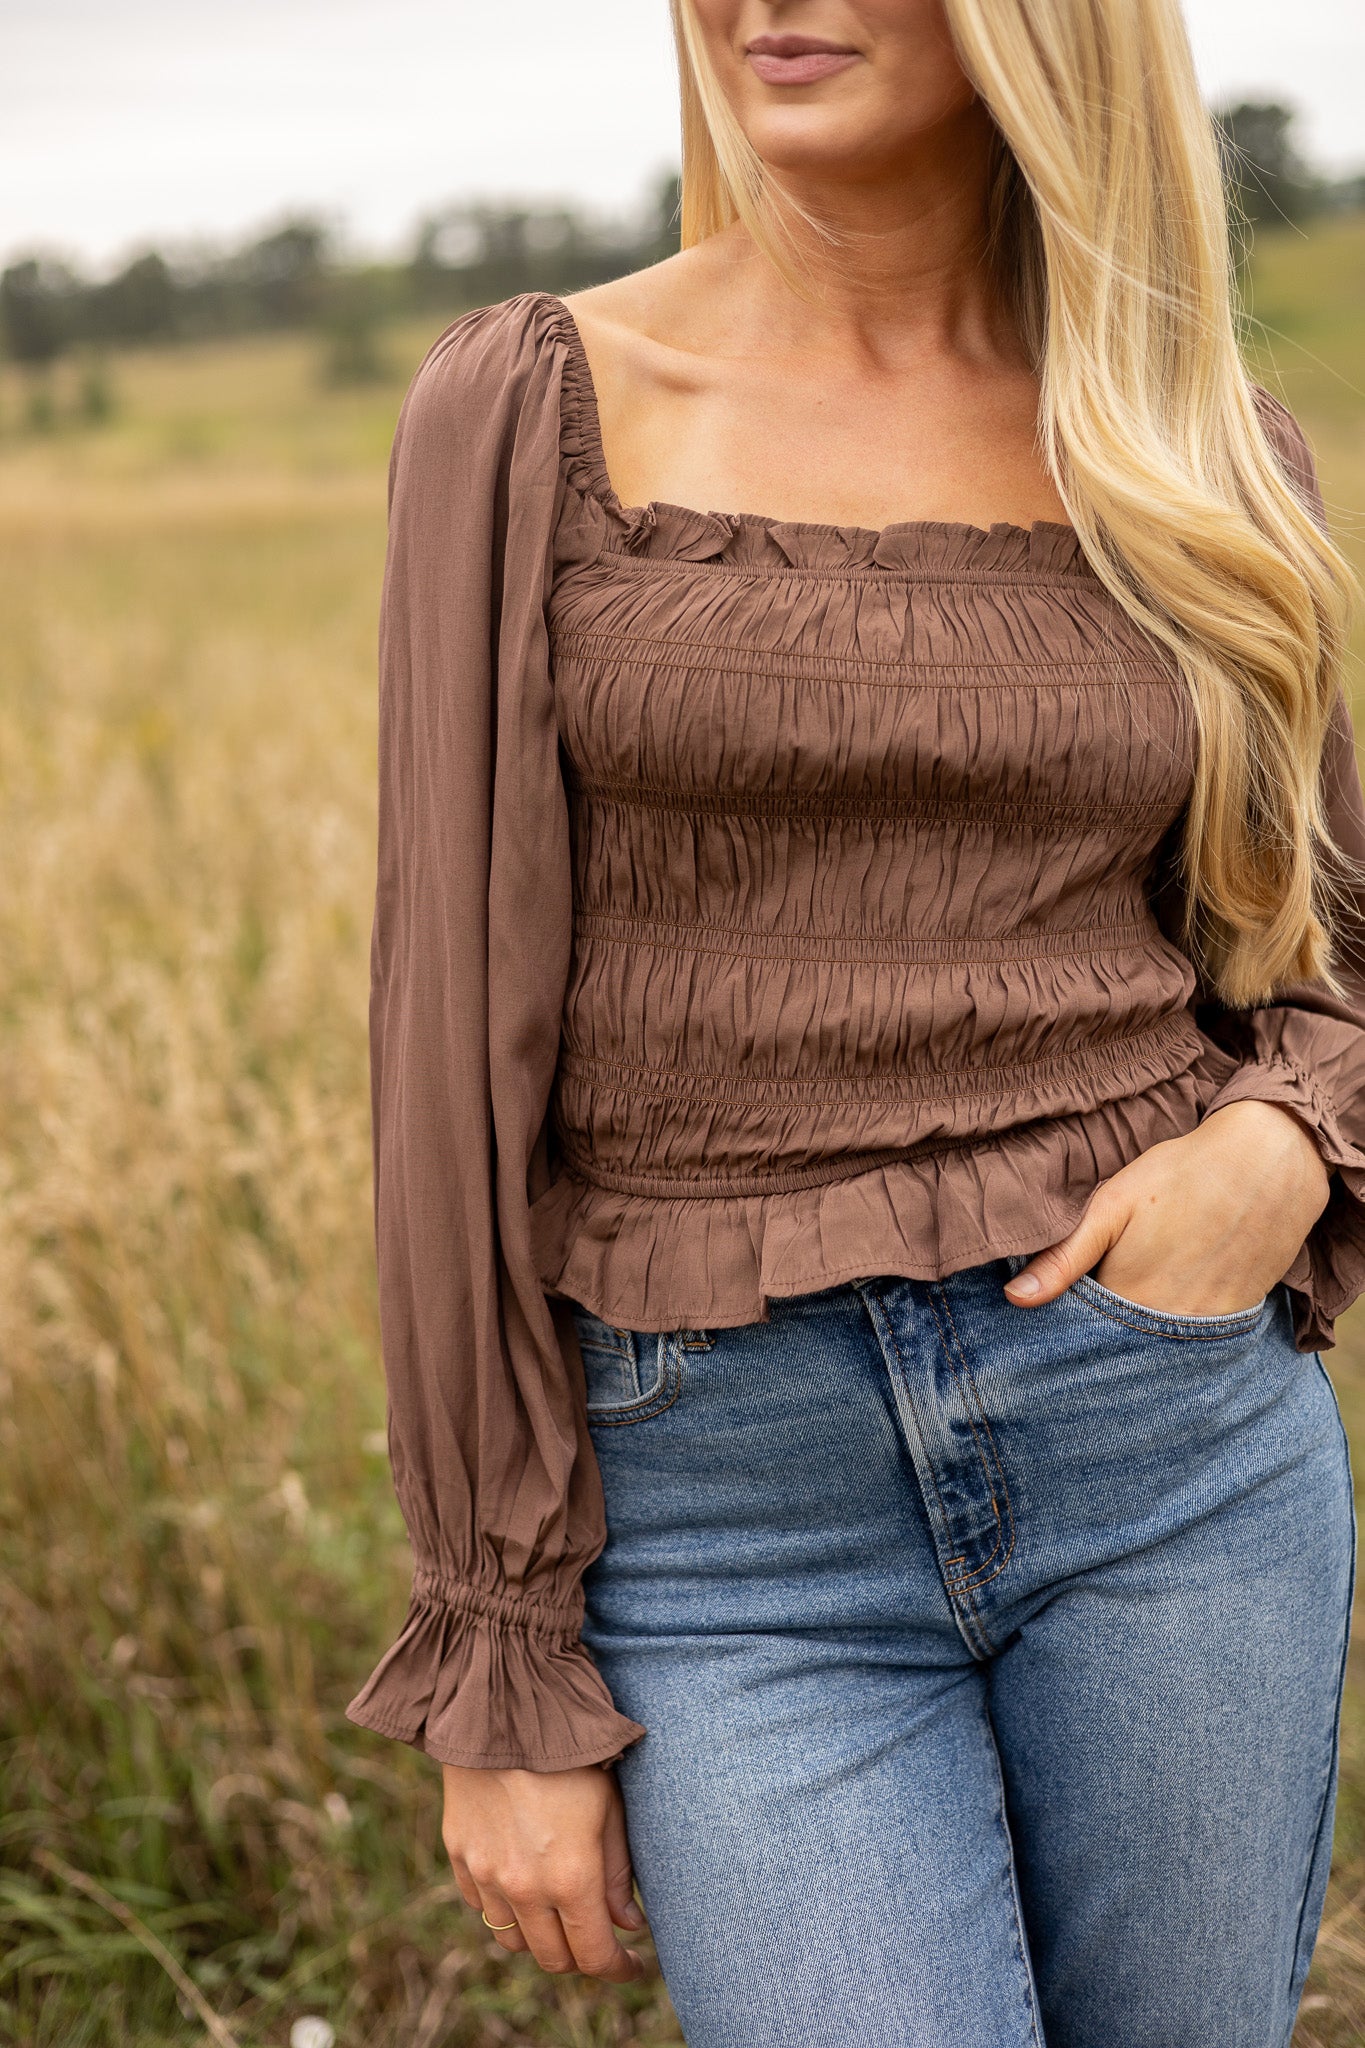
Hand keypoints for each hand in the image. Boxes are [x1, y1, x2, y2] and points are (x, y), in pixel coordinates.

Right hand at [442, 1761, 646, 1982]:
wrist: (506, 1711)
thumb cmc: (571, 1755)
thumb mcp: (610, 1808)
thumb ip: (618, 1873)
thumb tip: (627, 1925)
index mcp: (572, 1878)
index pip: (594, 1956)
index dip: (618, 1969)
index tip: (632, 1965)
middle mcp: (525, 1888)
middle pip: (553, 1958)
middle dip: (581, 1956)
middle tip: (598, 1936)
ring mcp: (487, 1874)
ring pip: (513, 1940)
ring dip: (540, 1938)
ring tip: (559, 1912)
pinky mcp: (460, 1856)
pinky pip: (483, 1905)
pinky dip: (506, 1908)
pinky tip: (522, 1883)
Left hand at [1004, 1101, 1329, 1316]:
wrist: (1269, 1161)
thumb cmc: (1181, 1175)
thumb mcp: (1112, 1205)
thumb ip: (1064, 1258)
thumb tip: (1014, 1300)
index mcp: (1128, 1298)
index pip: (1082, 1333)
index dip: (1067, 1320)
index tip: (1061, 1304)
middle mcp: (1169, 1325)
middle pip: (1120, 1344)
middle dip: (1103, 1331)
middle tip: (1103, 1291)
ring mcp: (1208, 1326)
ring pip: (1159, 1345)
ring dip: (1141, 1330)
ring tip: (1143, 1287)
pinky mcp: (1237, 1317)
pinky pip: (1198, 1339)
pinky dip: (1179, 1325)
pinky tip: (1175, 1290)